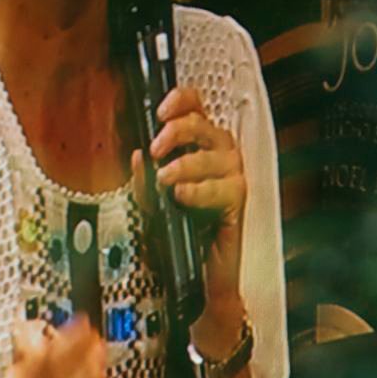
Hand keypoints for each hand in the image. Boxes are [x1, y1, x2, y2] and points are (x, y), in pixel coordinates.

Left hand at [150, 83, 246, 330]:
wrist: (195, 276)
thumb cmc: (177, 236)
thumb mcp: (150, 205)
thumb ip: (144, 182)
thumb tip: (138, 159)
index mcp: (196, 147)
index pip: (195, 109)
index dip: (182, 101)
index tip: (161, 111)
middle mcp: (216, 156)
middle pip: (205, 124)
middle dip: (179, 131)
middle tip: (157, 149)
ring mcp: (230, 176)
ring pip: (214, 155)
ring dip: (186, 164)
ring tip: (166, 180)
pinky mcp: (238, 200)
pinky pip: (224, 187)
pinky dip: (200, 190)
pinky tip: (182, 196)